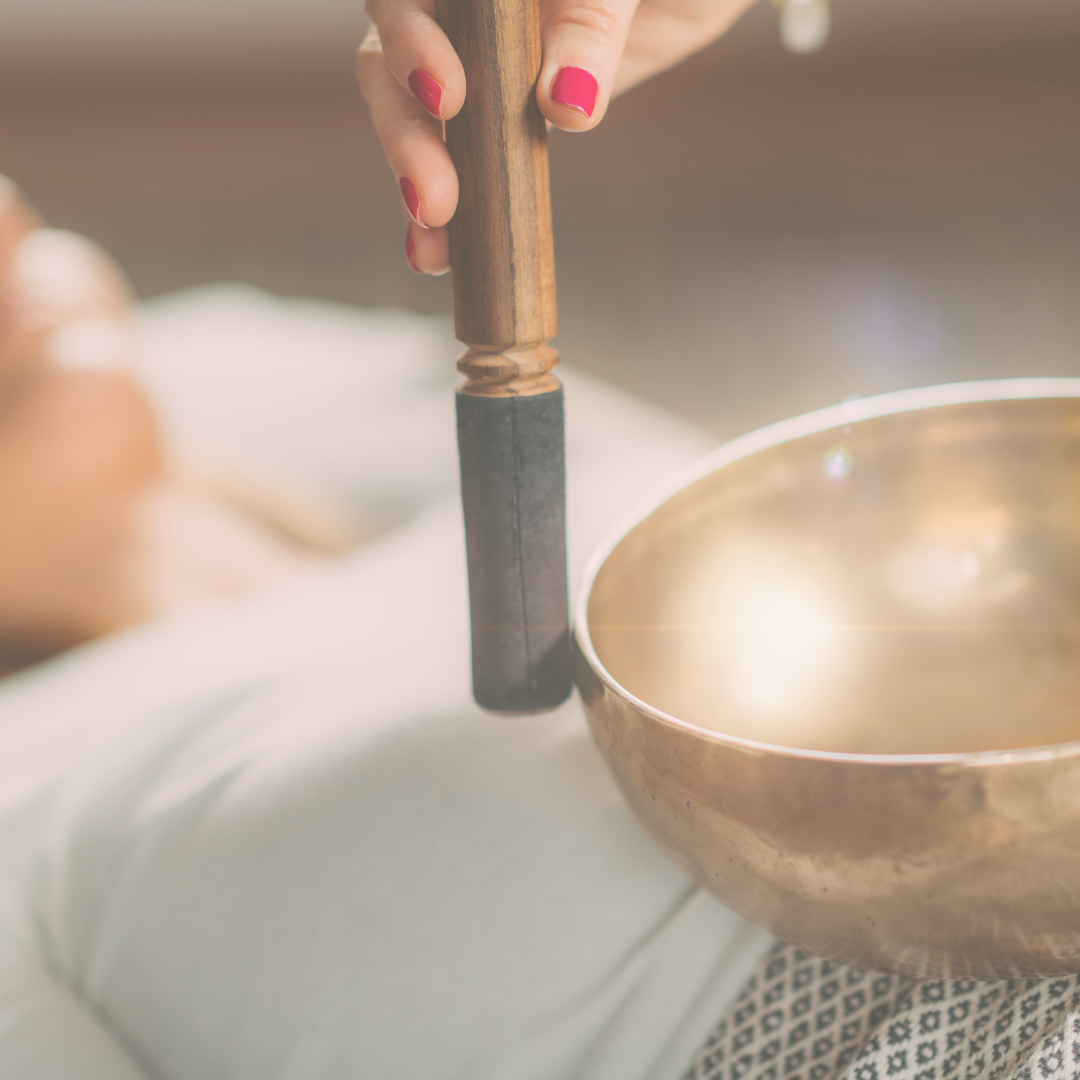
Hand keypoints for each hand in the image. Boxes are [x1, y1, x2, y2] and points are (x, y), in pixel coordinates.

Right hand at [356, 0, 756, 273]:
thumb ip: (592, 24)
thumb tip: (564, 104)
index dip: (411, 43)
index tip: (448, 97)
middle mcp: (454, 2)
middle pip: (391, 59)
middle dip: (407, 132)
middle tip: (434, 197)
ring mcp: (466, 56)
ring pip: (412, 112)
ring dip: (414, 179)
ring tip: (431, 245)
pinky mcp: (492, 111)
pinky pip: (457, 156)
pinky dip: (446, 210)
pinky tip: (439, 255)